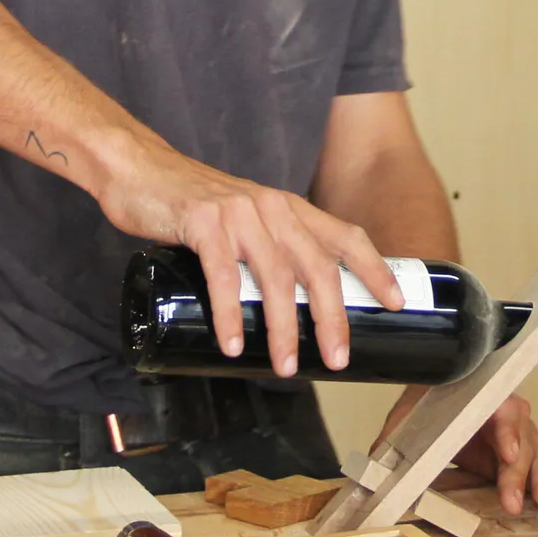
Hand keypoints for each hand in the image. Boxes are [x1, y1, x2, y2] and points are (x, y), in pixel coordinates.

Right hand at [95, 138, 401, 377]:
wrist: (140, 170)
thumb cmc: (194, 206)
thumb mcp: (246, 221)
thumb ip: (269, 249)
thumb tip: (290, 305)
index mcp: (291, 208)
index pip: (347, 237)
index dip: (376, 269)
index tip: (397, 303)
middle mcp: (274, 207)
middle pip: (318, 266)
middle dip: (333, 317)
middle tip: (338, 358)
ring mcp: (240, 214)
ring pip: (276, 277)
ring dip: (285, 327)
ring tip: (286, 367)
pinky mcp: (204, 223)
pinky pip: (223, 276)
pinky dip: (229, 314)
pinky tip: (233, 343)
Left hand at [377, 390, 537, 516]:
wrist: (436, 397)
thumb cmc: (427, 404)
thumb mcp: (406, 420)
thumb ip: (390, 444)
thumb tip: (368, 473)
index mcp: (480, 399)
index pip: (500, 411)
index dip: (507, 432)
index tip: (508, 454)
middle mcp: (506, 413)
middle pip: (524, 436)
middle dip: (520, 472)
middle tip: (512, 502)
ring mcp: (518, 433)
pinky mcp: (521, 453)